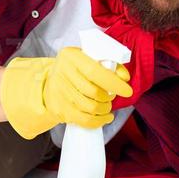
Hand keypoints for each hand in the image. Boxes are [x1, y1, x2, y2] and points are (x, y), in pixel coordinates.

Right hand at [0, 47, 132, 138]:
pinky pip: (84, 120)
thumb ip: (108, 64)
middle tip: (112, 97)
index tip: (127, 90)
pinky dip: (99, 121)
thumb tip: (124, 77)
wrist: (51, 81)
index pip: (95, 71)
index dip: (114, 83)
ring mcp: (58, 92)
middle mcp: (61, 72)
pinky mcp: (58, 108)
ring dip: (105, 109)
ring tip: (107, 106)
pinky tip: (106, 117)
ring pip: (90, 107)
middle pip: (93, 91)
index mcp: (70, 56)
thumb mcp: (88, 59)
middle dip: (109, 97)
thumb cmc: (76, 70)